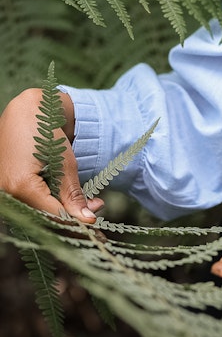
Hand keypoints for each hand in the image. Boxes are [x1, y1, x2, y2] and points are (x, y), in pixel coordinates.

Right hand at [0, 89, 101, 221]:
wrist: (26, 113)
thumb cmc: (45, 132)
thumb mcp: (65, 163)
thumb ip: (72, 193)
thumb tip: (87, 219)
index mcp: (20, 186)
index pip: (53, 214)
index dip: (76, 220)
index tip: (96, 223)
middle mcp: (8, 193)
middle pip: (45, 215)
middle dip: (73, 216)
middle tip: (97, 210)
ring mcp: (6, 191)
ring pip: (40, 209)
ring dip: (65, 208)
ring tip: (92, 202)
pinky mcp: (9, 187)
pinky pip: (34, 201)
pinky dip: (54, 201)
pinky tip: (73, 198)